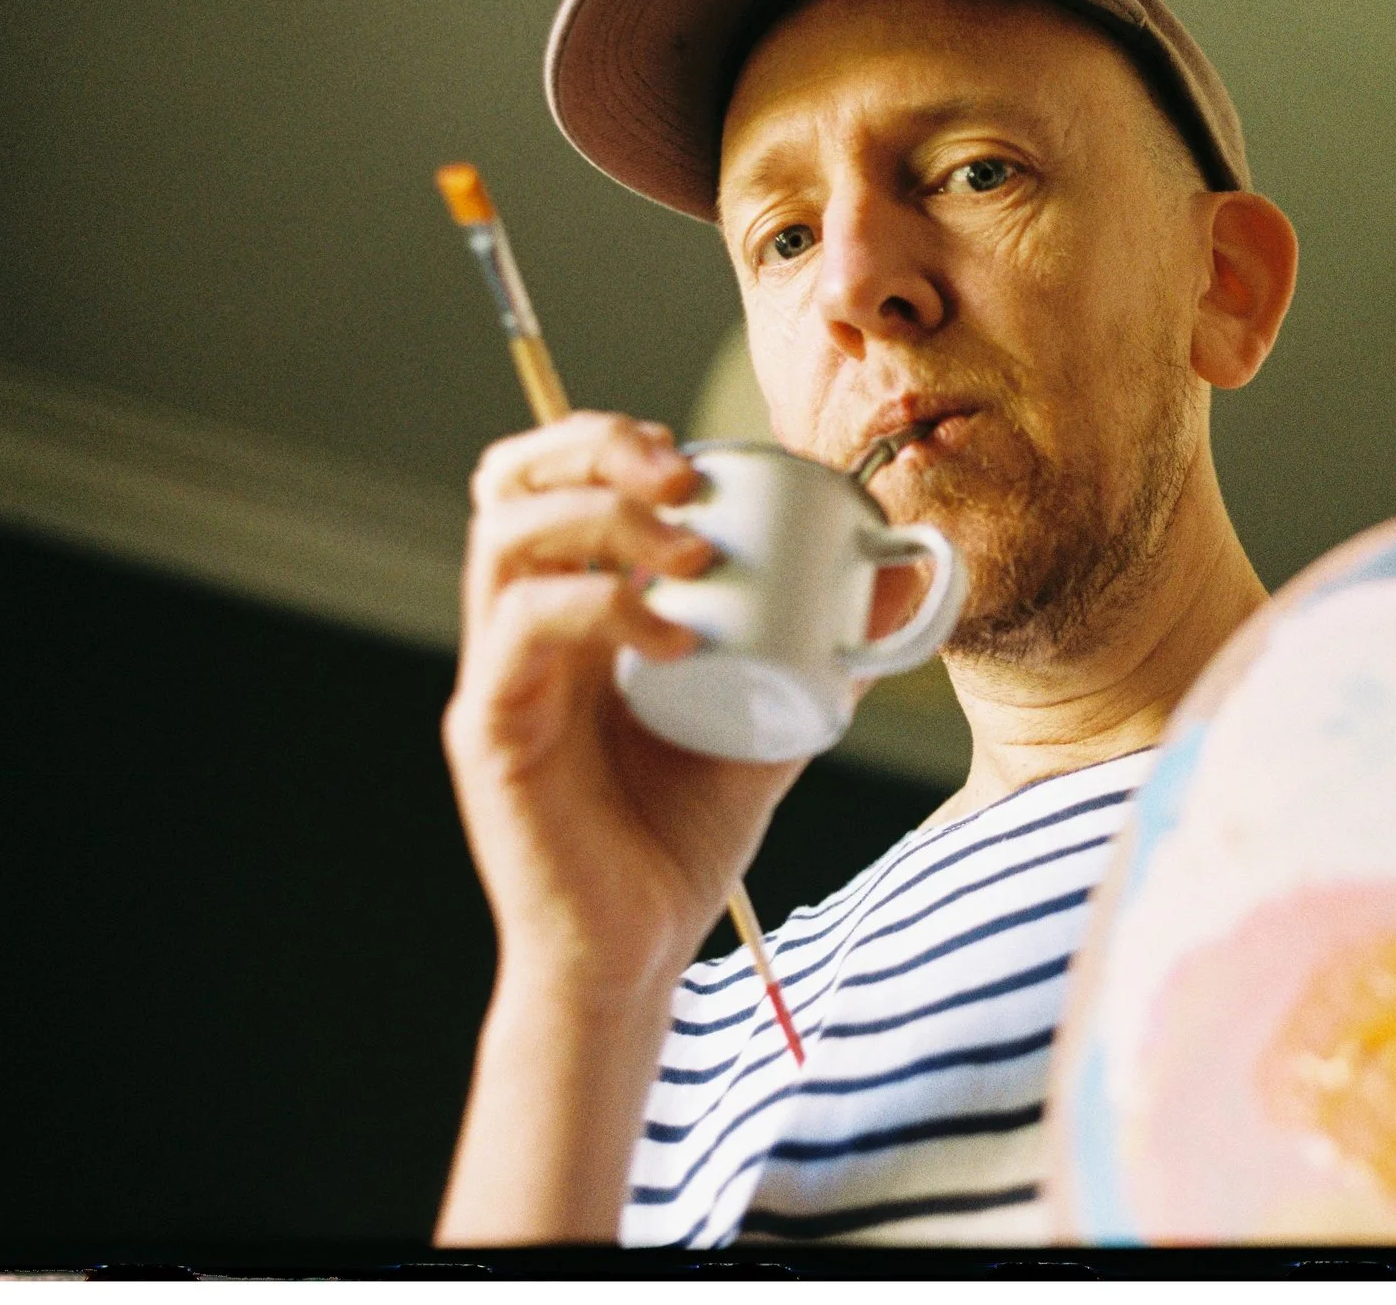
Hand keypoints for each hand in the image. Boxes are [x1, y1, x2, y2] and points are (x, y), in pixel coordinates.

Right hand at [442, 412, 803, 998]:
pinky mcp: (489, 731)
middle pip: (509, 485)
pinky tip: (672, 636)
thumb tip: (907, 573)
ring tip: (692, 552)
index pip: (551, 482)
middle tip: (686, 474)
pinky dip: (599, 608)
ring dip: (605, 520)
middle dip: (596, 449)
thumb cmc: (681, 839)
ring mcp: (499, 677)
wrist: (634, 955)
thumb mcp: (776, 725)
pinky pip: (520, 633)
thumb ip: (827, 652)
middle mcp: (521, 631)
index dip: (612, 441)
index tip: (699, 459)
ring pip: (505, 541)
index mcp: (571, 613)